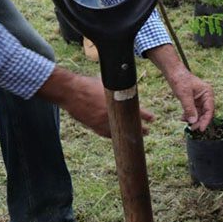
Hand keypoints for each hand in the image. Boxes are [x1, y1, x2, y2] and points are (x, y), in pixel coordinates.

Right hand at [37, 68, 152, 136]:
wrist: (70, 92)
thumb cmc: (87, 84)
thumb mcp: (108, 84)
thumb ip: (119, 88)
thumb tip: (127, 85)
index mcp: (118, 103)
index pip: (138, 112)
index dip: (146, 116)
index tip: (153, 119)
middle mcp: (112, 115)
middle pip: (130, 126)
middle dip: (140, 129)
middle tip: (147, 131)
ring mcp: (102, 123)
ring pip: (119, 133)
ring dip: (127, 135)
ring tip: (135, 137)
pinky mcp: (93, 127)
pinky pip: (106, 134)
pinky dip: (112, 135)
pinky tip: (116, 137)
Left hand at [146, 45, 214, 130]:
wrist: (173, 72)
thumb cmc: (180, 80)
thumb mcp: (184, 95)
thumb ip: (189, 109)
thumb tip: (193, 122)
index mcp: (208, 93)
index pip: (210, 109)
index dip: (206, 120)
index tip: (200, 129)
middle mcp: (206, 97)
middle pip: (206, 113)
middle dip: (199, 121)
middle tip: (192, 128)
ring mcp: (200, 99)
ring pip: (199, 113)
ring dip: (193, 119)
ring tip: (186, 123)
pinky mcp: (193, 101)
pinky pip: (193, 111)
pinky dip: (189, 116)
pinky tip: (182, 118)